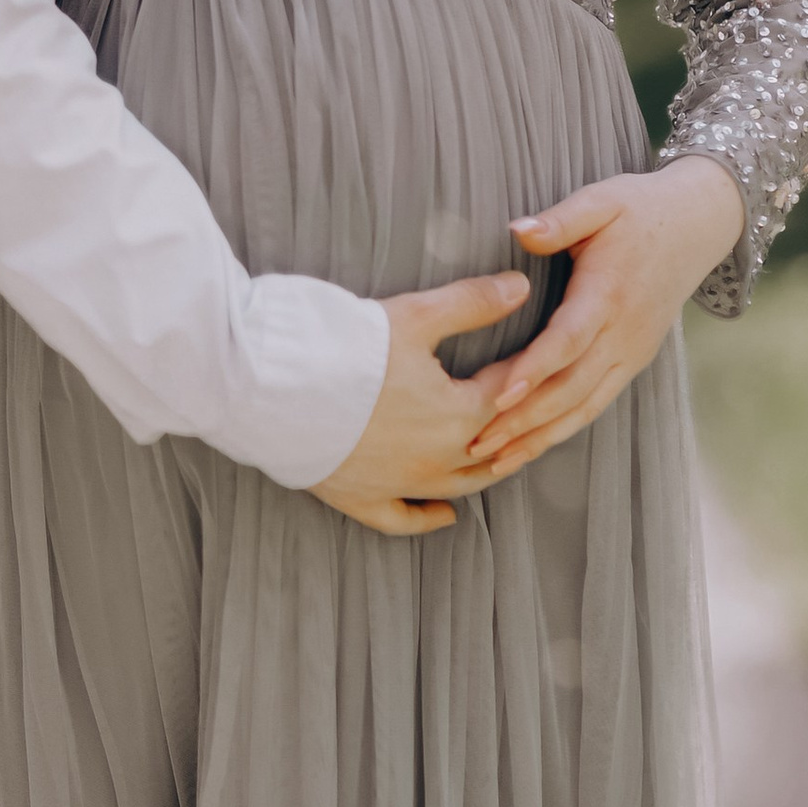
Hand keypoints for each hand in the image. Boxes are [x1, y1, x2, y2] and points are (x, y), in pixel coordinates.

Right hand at [307, 270, 535, 537]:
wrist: (274, 388)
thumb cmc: (347, 348)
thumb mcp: (415, 316)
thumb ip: (471, 303)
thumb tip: (521, 288)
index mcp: (460, 414)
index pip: (510, 392)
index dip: (524, 369)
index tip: (533, 353)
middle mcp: (440, 459)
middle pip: (496, 447)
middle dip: (514, 426)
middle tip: (528, 409)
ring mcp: (401, 484)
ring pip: (460, 486)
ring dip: (485, 471)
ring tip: (498, 457)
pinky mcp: (364, 499)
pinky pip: (405, 519)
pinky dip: (428, 517)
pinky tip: (445, 515)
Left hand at [460, 157, 744, 483]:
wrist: (698, 225)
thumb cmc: (641, 209)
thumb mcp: (602, 200)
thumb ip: (561, 219)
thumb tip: (518, 230)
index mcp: (610, 294)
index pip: (570, 340)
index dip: (535, 369)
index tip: (500, 395)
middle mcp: (624, 334)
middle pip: (572, 388)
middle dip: (525, 421)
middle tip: (476, 443)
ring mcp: (631, 353)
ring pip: (584, 407)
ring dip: (539, 438)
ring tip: (493, 463)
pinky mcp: (632, 362)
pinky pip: (594, 404)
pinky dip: (561, 430)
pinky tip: (527, 449)